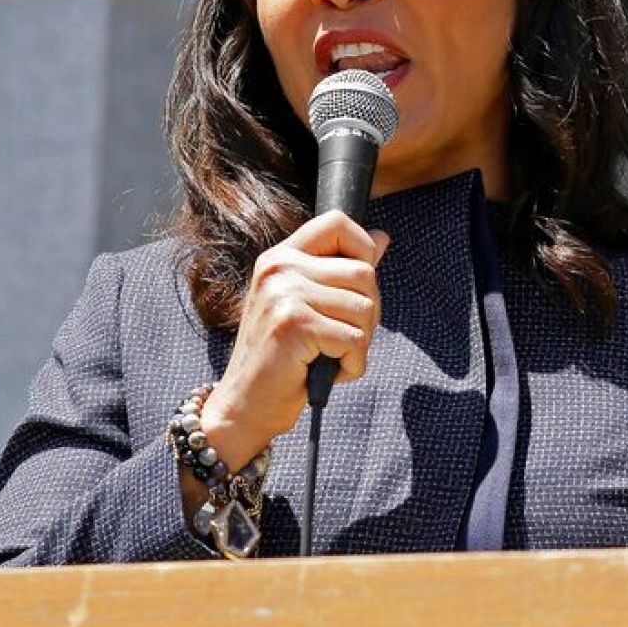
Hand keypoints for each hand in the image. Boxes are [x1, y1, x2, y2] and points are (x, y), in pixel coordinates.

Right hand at [201, 211, 389, 468]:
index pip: (337, 222)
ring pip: (365, 308)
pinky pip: (354, 339)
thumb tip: (382, 237)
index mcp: (281, 257)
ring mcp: (284, 294)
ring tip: (330, 356)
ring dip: (360, 343)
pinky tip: (329, 372)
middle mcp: (279, 268)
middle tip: (342, 339)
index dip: (363, 248)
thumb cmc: (281, 358)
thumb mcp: (309, 305)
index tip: (357, 285)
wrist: (245, 405)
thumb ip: (342, 270)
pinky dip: (353, 364)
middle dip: (368, 313)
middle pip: (364, 272)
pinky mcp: (294, 325)